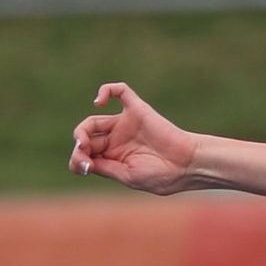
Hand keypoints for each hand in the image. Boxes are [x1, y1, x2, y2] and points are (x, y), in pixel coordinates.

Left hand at [70, 81, 200, 191]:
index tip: (85, 167)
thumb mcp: (126, 176)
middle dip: (79, 146)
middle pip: (86, 136)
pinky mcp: (137, 109)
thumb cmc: (162, 175)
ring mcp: (126, 123)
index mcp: (114, 157)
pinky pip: (119, 91)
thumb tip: (80, 160)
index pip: (85, 154)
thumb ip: (103, 166)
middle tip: (83, 153)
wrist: (187, 166)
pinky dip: (106, 90)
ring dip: (83, 129)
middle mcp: (117, 138)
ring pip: (95, 117)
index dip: (78, 159)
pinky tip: (99, 102)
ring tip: (84, 141)